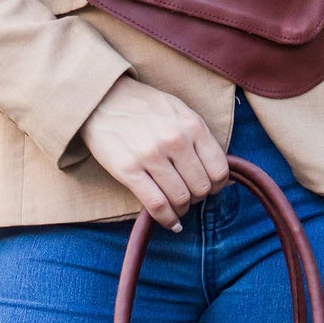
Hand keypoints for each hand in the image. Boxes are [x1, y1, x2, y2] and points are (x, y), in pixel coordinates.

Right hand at [79, 76, 229, 230]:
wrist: (103, 99)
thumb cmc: (144, 107)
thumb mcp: (179, 111)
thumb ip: (199, 138)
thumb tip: (220, 174)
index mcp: (192, 125)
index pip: (219, 170)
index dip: (217, 186)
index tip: (209, 189)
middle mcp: (175, 141)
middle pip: (200, 188)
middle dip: (197, 198)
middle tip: (188, 196)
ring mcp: (151, 156)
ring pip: (180, 199)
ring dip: (181, 210)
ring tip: (177, 208)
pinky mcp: (128, 170)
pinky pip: (156, 205)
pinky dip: (166, 220)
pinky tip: (170, 223)